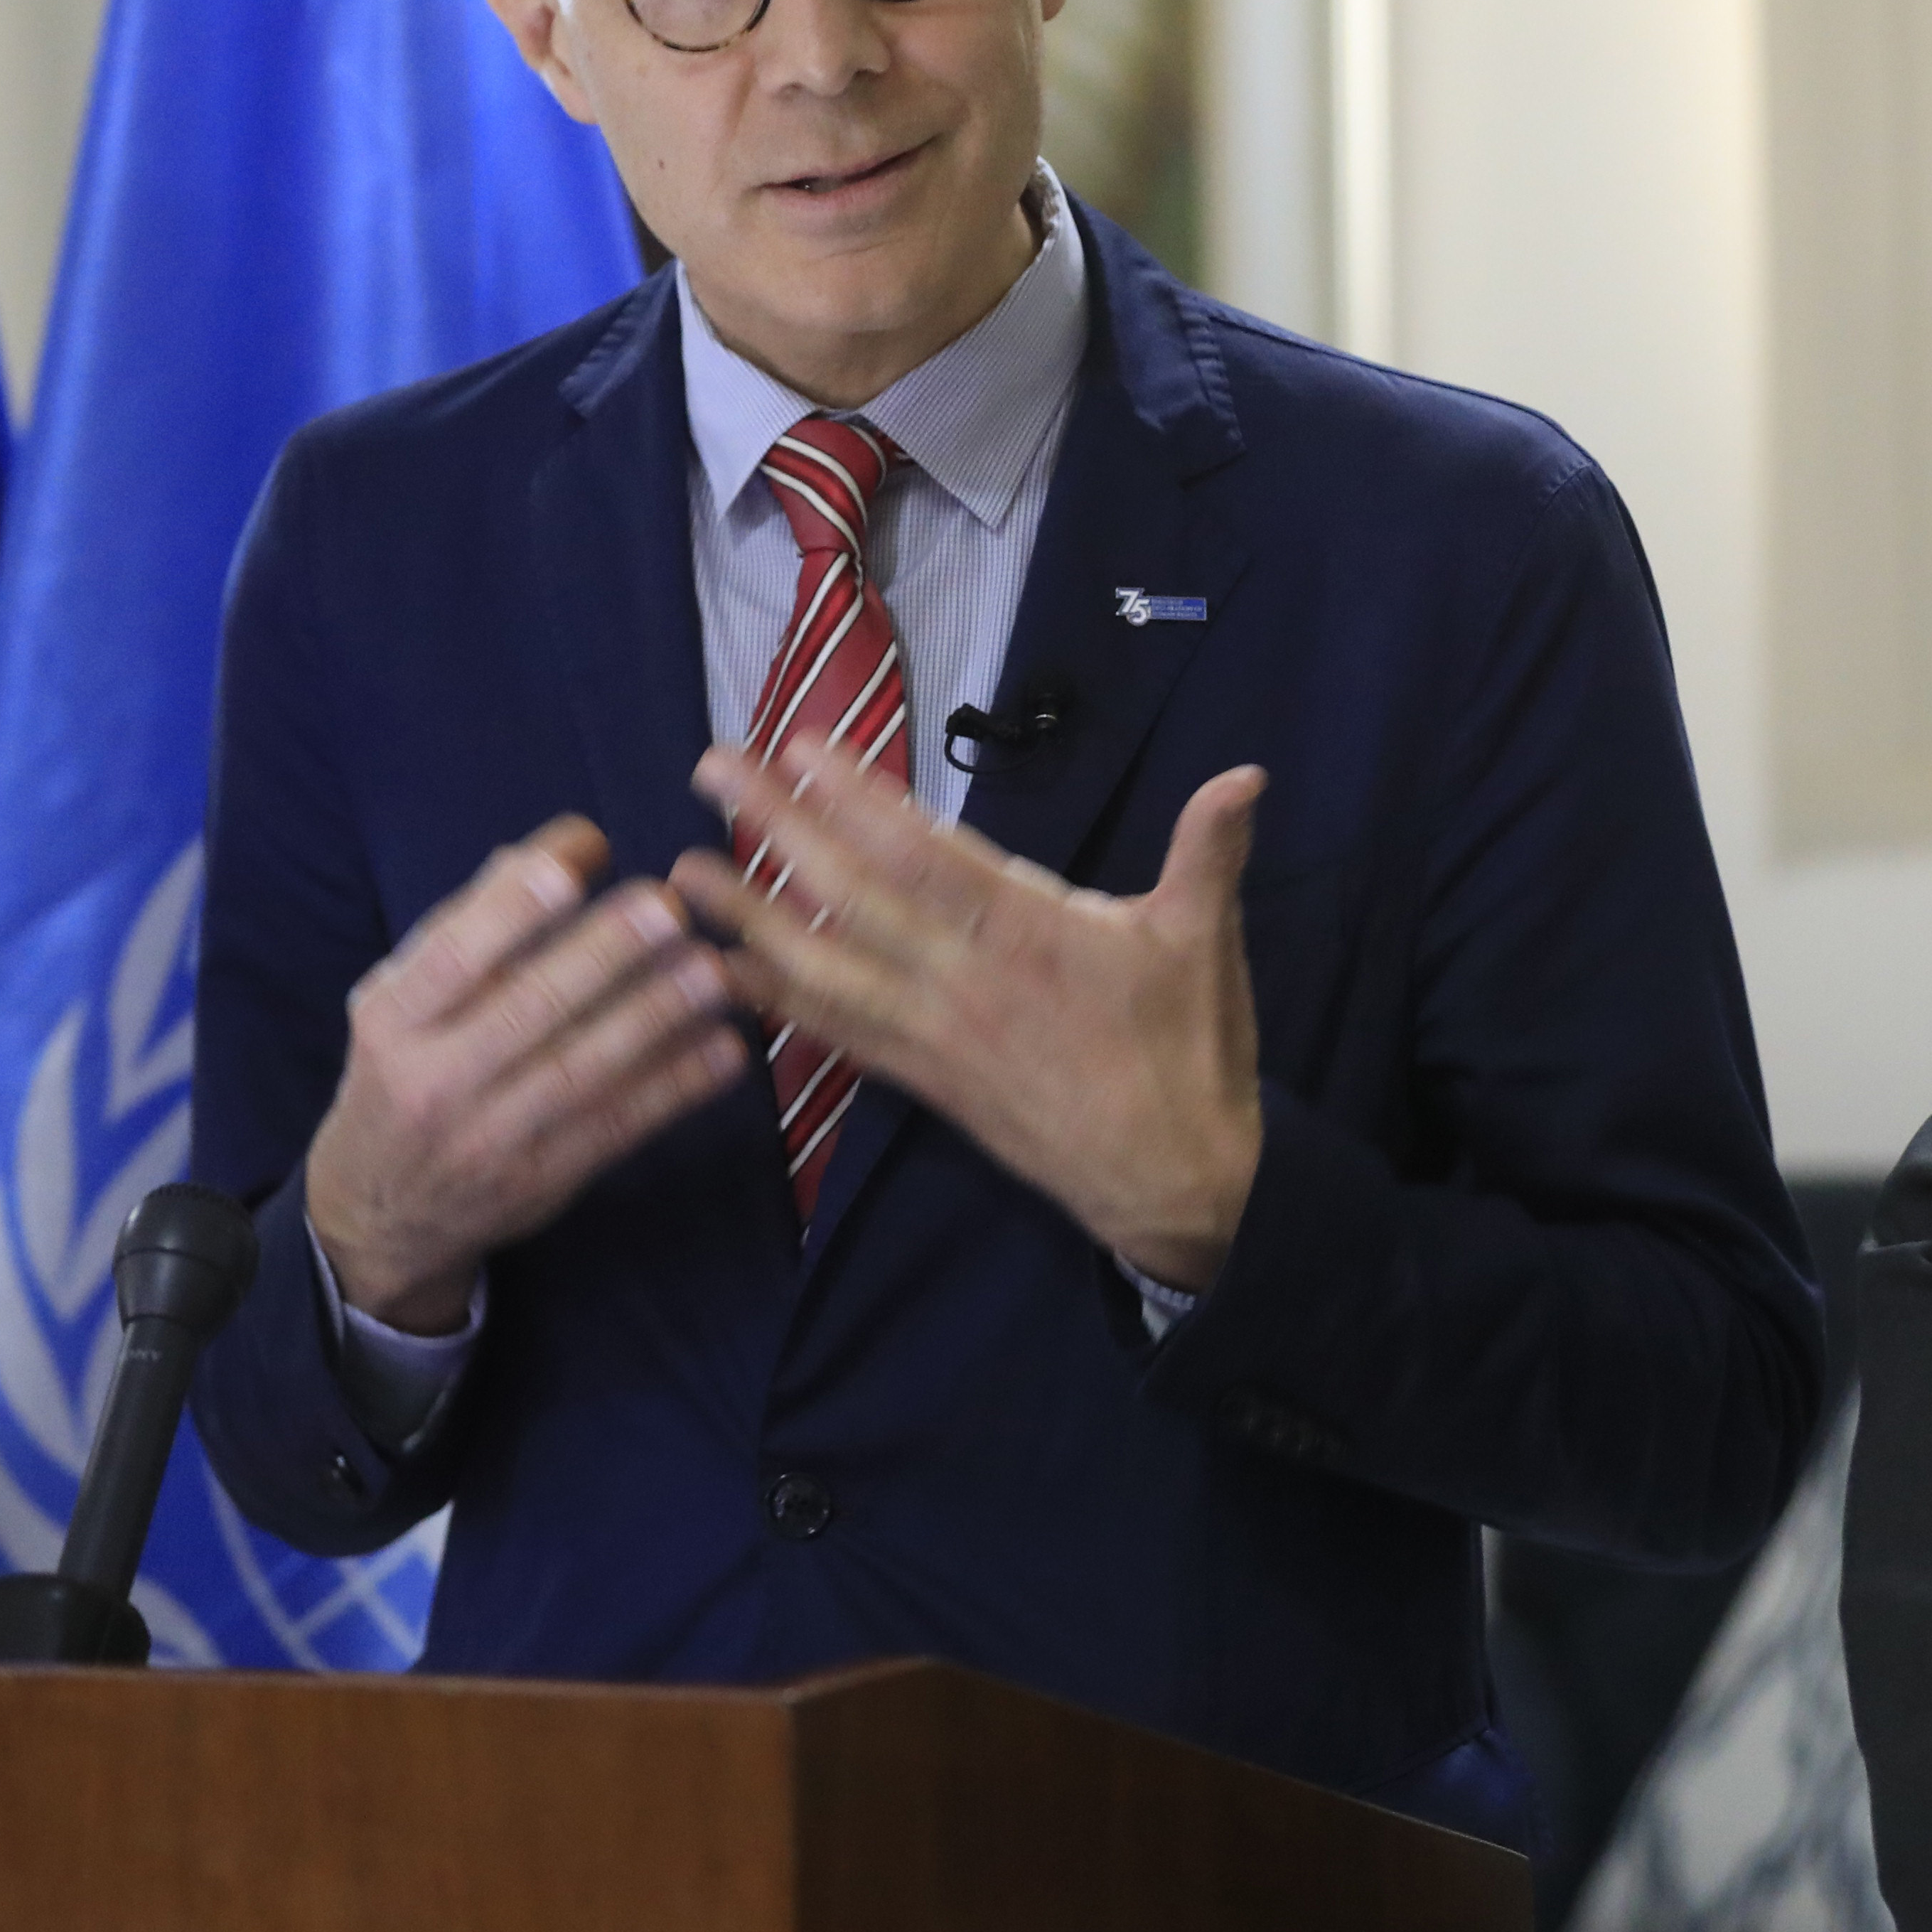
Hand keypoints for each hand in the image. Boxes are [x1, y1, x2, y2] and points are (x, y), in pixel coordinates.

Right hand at [305, 819, 747, 1333]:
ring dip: (657, 1016)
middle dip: (605, 952)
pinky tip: (725, 1048)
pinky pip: (619, 1126)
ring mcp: (491, 1138)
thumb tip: (538, 856)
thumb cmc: (402, 1074)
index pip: (454, 951)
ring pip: (584, 1069)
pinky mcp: (544, 1181)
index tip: (585, 846)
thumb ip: (465, 931)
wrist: (382, 1212)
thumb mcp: (400, 1001)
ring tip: (714, 969)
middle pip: (529, 1008)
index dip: (519, 899)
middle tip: (668, 905)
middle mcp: (434, 1080)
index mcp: (392, 1019)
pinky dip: (676, 1087)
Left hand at [671, 735, 1267, 1287]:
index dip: (859, 800)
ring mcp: (938, 1037)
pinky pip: (838, 1037)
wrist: (1177, 1184)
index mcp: (1033, 935)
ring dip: (750, 917)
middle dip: (777, 830)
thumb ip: (1211, 852)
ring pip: (827, 968)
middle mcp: (967, 983)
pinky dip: (778, 1005)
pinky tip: (726, 973)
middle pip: (854, 896)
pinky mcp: (926, 1083)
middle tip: (711, 769)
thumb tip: (1248, 776)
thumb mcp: (1206, 942)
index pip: (928, 855)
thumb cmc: (1192, 1054)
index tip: (802, 747)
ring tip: (683, 871)